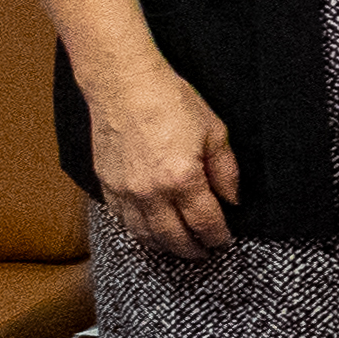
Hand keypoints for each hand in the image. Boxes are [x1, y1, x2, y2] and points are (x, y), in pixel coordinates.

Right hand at [84, 56, 240, 258]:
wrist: (124, 85)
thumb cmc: (171, 102)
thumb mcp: (214, 133)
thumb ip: (226, 171)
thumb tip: (232, 200)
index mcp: (182, 179)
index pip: (205, 224)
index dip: (217, 237)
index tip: (224, 242)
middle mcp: (150, 192)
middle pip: (174, 238)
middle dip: (193, 250)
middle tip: (205, 253)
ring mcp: (124, 191)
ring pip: (144, 235)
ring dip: (164, 246)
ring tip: (179, 247)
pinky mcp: (105, 185)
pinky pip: (122, 220)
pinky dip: (138, 232)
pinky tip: (150, 231)